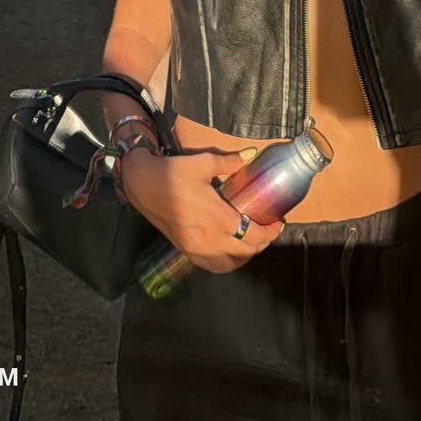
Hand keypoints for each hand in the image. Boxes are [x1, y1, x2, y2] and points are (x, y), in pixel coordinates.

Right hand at [118, 148, 284, 274]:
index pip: (252, 234)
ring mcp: (197, 248)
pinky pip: (214, 266)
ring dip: (246, 255)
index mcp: (217, 217)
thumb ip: (229, 162)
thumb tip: (250, 155)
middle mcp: (209, 238)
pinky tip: (232, 252)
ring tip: (252, 240)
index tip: (277, 222)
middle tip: (268, 228)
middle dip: (262, 242)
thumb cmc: (173, 172)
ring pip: (231, 263)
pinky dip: (228, 263)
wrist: (143, 185)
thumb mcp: (203, 163)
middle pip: (246, 251)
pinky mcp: (187, 251)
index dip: (269, 232)